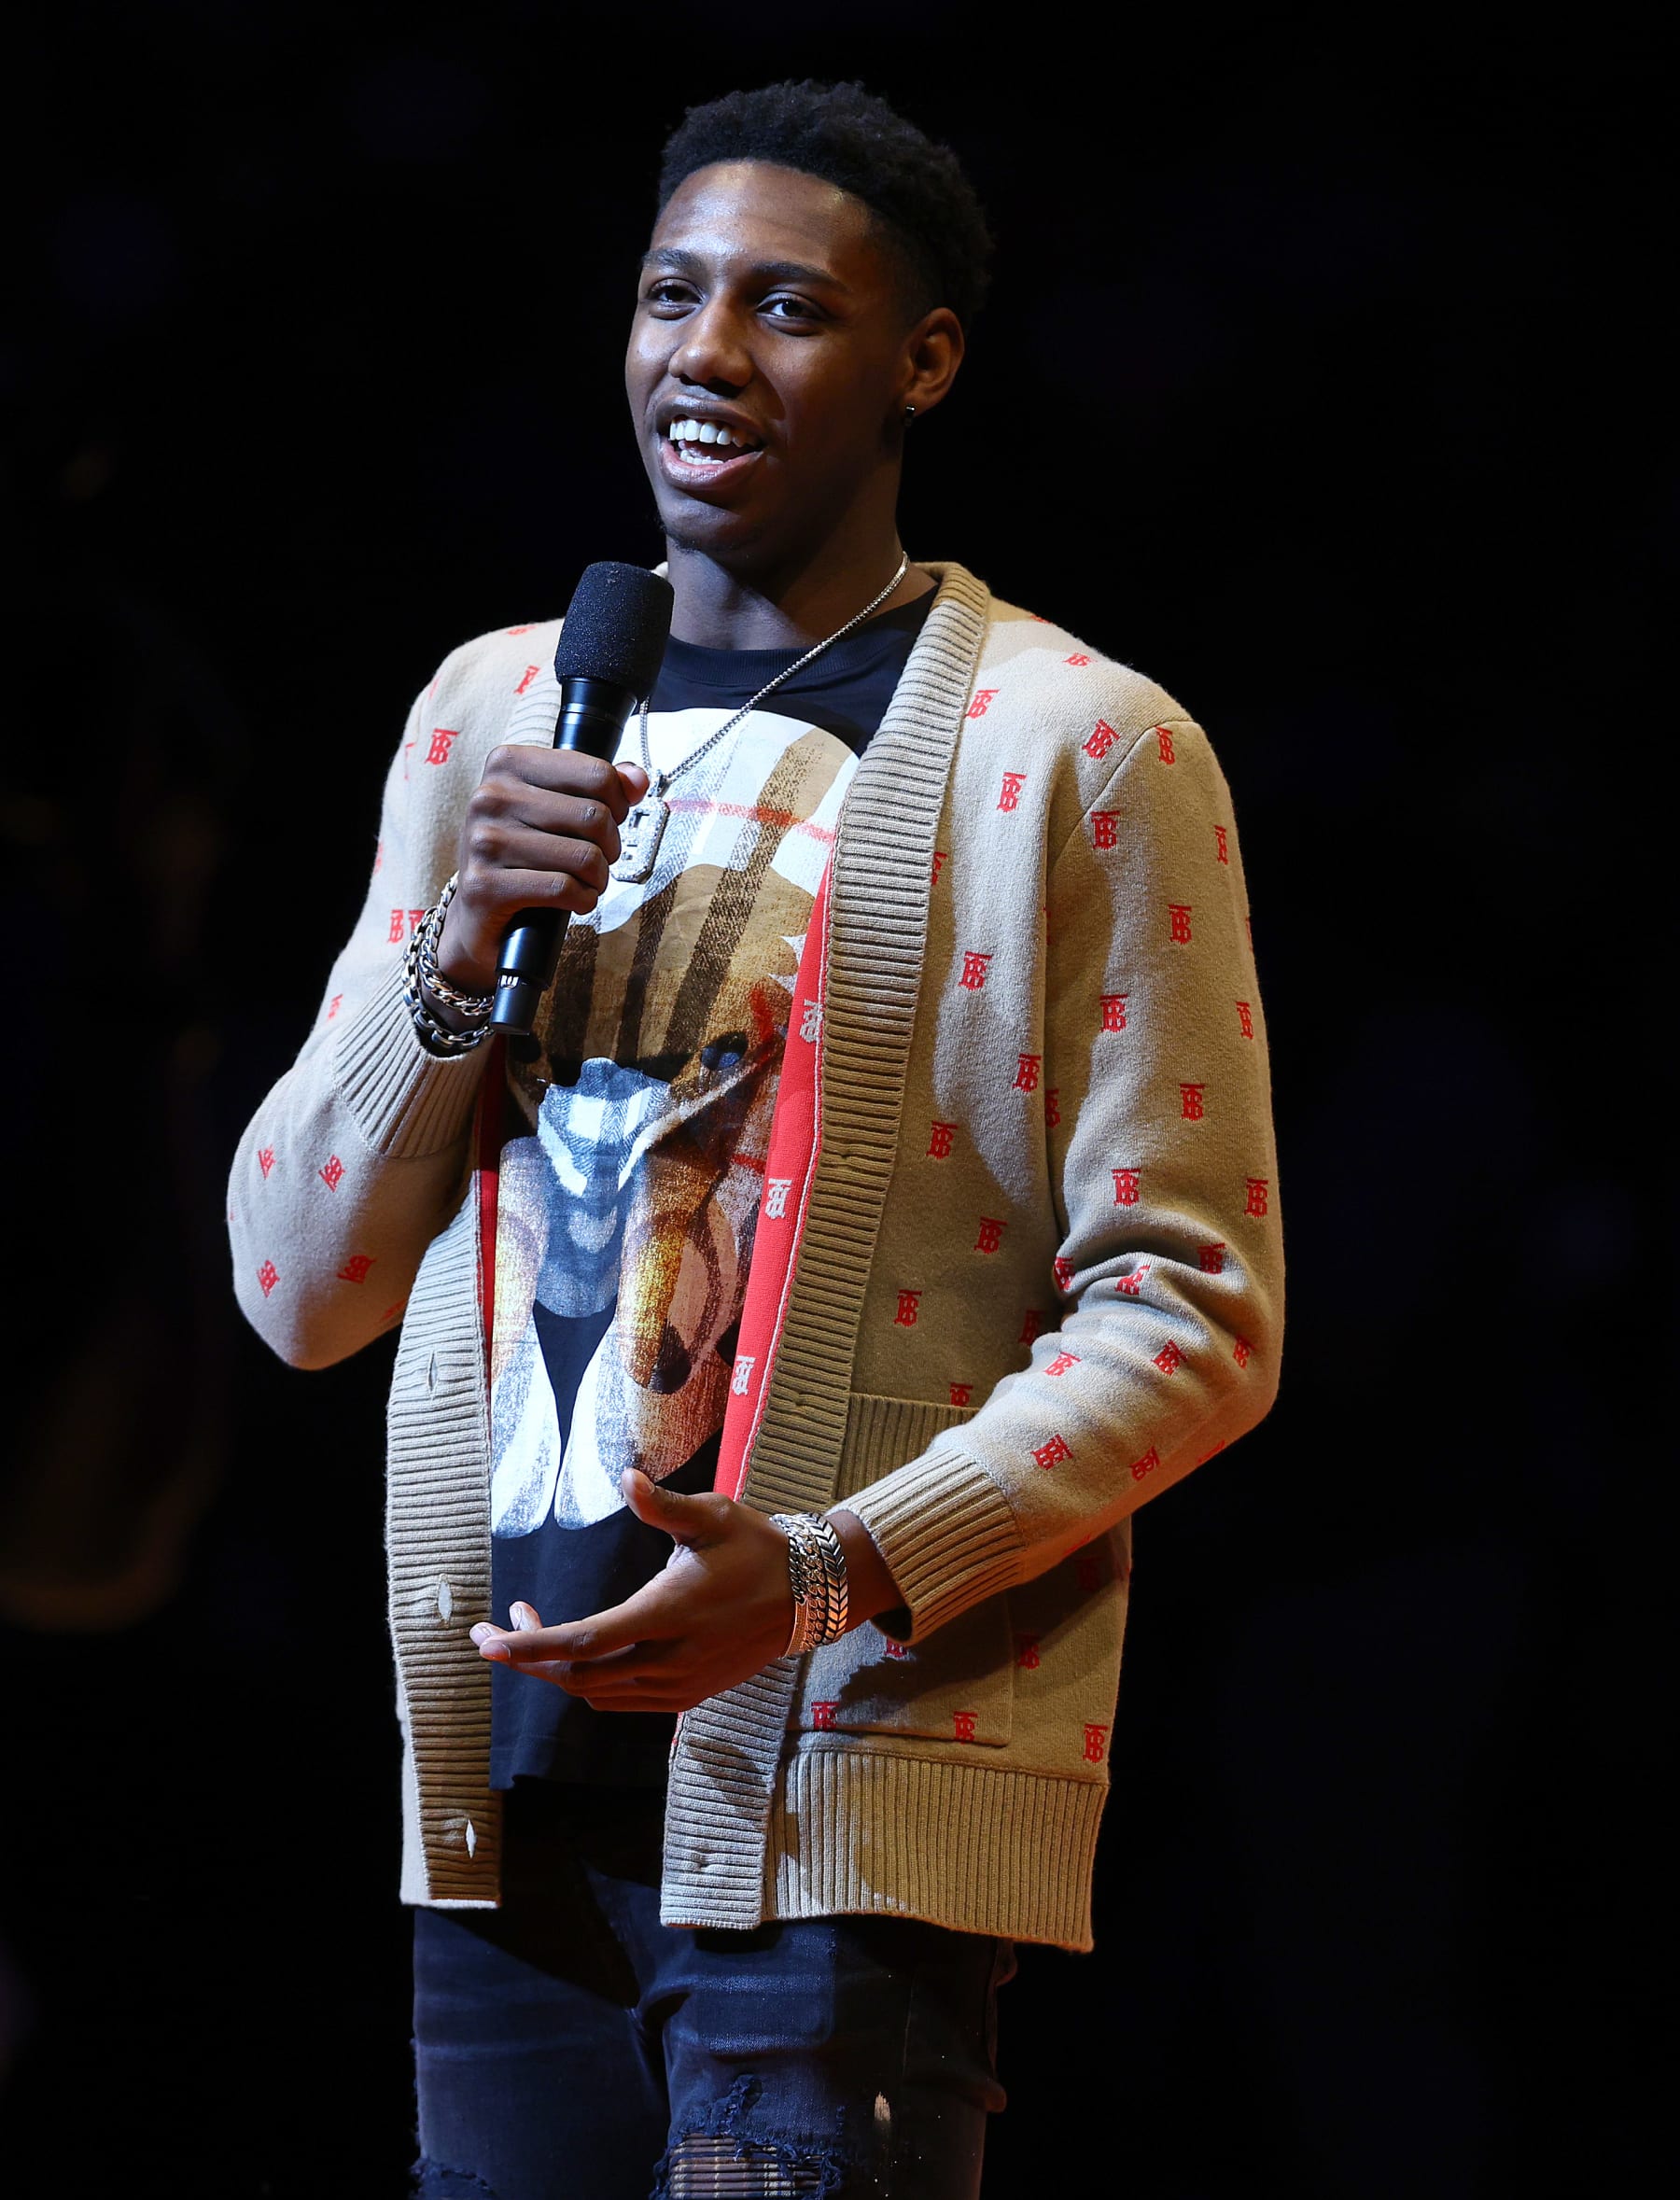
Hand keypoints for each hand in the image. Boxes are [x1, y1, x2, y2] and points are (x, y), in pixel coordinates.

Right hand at [434, 747, 650, 994]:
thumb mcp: (556, 811)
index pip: (596, 773)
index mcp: (507, 764)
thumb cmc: (524, 855)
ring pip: (583, 856)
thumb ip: (600, 787)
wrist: (478, 913)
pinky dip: (582, 900)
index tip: (610, 822)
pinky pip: (561, 888)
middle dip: (610, 846)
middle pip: (594, 816)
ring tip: (586, 883)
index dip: (618, 803)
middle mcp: (489, 796)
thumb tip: (638, 779)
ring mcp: (483, 841)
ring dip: (598, 879)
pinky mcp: (483, 886)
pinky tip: (575, 902)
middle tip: (599, 861)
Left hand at [470, 1470, 794, 1713]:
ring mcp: (678, 1684)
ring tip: (532, 1628)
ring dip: (555, 1668)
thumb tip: (626, 1478)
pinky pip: (619, 1701)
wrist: (808, 1595)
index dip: (529, 1645)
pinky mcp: (686, 1695)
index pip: (583, 1641)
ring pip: (594, 1693)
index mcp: (669, 1612)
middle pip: (577, 1675)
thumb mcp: (714, 1515)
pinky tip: (578, 1651)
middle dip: (526, 1657)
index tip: (487, 1642)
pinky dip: (587, 1682)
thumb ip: (663, 1505)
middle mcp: (670, 1659)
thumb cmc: (757, 1547)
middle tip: (493, 1631)